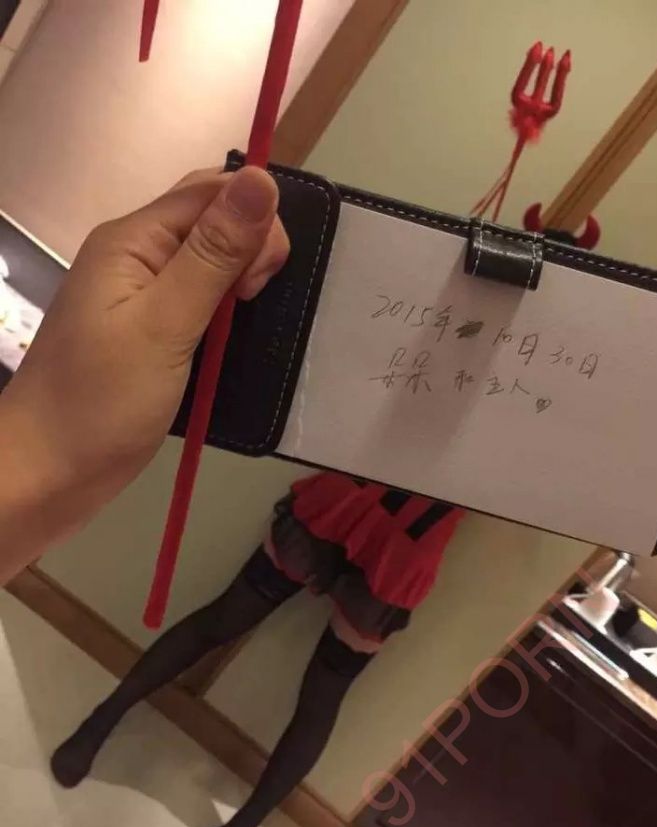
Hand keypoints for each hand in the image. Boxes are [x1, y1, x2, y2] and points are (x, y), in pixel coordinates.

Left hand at [0, 166, 288, 580]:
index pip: (211, 193)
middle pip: (212, 222)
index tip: (262, 278)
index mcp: (133, 241)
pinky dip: (227, 315)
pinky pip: (202, 303)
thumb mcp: (165, 325)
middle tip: (251, 304)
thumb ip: (213, 255)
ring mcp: (144, 297)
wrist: (49, 473)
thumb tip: (261, 178)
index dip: (252, 219)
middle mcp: (138, 258)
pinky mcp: (154, 334)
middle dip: (250, 249)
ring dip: (241, 285)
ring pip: (212, 265)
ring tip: (241, 327)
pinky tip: (232, 340)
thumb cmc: (101, 401)